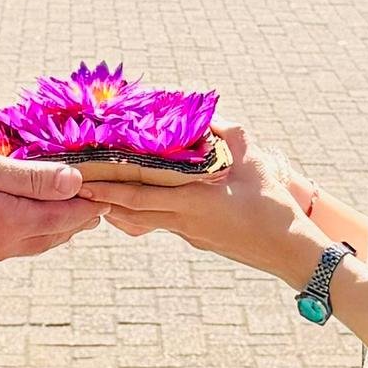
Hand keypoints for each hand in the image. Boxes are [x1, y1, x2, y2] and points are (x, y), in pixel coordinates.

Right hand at [0, 151, 89, 267]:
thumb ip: (32, 177)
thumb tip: (76, 183)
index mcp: (14, 223)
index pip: (65, 217)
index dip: (88, 207)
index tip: (106, 199)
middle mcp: (3, 246)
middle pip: (52, 237)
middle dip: (75, 223)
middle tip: (93, 212)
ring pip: (29, 247)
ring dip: (51, 234)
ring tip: (63, 223)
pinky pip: (6, 251)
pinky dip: (24, 240)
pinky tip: (16, 232)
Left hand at [92, 122, 316, 284]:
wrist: (290, 252)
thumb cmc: (275, 207)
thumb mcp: (254, 161)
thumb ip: (228, 135)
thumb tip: (206, 115)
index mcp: (193, 201)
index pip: (139, 193)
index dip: (109, 186)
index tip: (85, 177)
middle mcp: (183, 220)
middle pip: (131, 210)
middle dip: (103, 197)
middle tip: (77, 184)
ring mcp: (188, 233)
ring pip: (144, 220)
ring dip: (119, 207)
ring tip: (98, 191)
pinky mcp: (196, 238)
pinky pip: (161, 223)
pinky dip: (142, 212)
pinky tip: (137, 201)